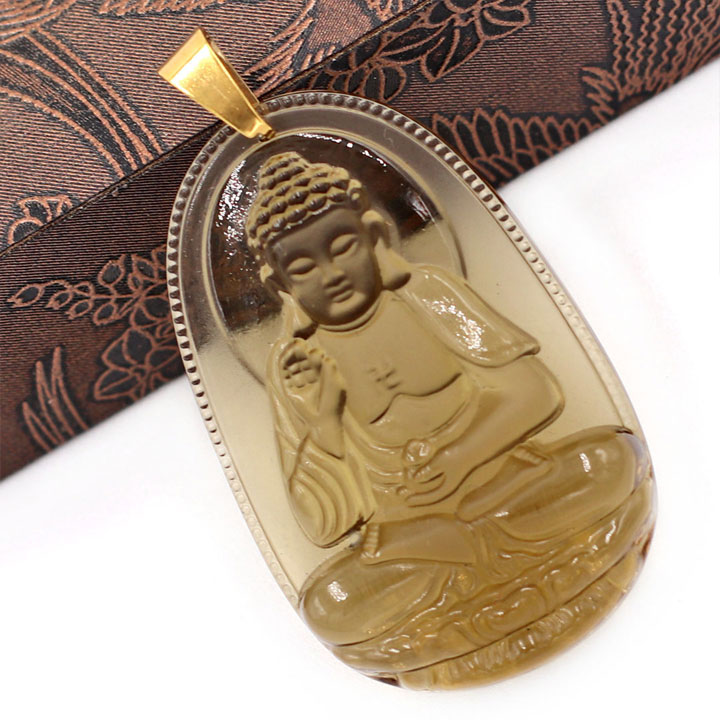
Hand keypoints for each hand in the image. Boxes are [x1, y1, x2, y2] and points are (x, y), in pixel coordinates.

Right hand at [280, 339, 345, 455]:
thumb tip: (323, 353)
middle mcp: (311, 375)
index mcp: (323, 372)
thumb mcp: (337, 383)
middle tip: (299, 346)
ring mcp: (300, 382)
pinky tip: (285, 360)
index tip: (314, 354)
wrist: (324, 421)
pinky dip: (283, 366)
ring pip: (293, 364)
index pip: (316, 356)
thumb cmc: (333, 402)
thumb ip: (331, 367)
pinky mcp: (290, 389)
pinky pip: (284, 374)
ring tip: (291, 352)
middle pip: (303, 358)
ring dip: (291, 356)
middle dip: (300, 351)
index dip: (314, 352)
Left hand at [403, 441, 466, 506]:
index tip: (405, 501)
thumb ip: (428, 470)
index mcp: (448, 487)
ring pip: (429, 488)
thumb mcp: (441, 461)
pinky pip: (431, 480)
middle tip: (399, 494)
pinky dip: (422, 481)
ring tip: (403, 486)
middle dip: (414, 495)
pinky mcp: (447, 473)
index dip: (418, 500)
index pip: (430, 497)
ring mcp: (448, 480)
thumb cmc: (456, 454)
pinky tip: (414, 477)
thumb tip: (415, 478)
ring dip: (416, 488)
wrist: (470, 447)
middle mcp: (447, 486)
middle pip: (428, 494)